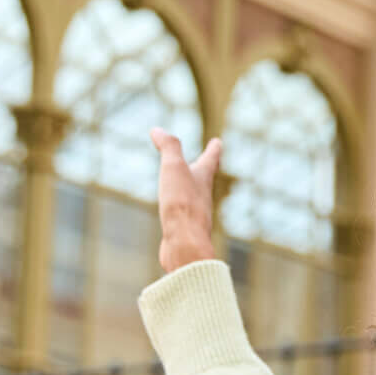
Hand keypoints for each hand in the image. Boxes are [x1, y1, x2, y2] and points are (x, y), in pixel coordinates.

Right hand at [152, 130, 220, 272]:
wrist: (184, 244)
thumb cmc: (182, 204)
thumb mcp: (175, 167)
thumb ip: (169, 147)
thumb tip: (157, 130)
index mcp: (203, 179)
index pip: (210, 159)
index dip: (214, 149)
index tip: (218, 142)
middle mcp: (202, 196)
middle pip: (205, 179)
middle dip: (205, 168)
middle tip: (208, 161)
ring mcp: (193, 215)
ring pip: (193, 198)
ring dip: (191, 189)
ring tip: (187, 186)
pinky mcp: (182, 230)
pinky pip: (180, 216)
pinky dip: (177, 210)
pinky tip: (172, 214)